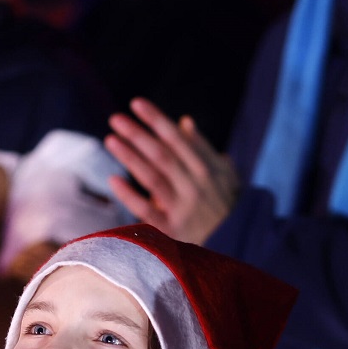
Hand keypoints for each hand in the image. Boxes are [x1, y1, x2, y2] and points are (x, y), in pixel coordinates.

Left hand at [105, 98, 239, 245]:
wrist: (237, 245)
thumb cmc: (225, 204)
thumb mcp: (223, 173)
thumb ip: (202, 147)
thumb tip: (184, 121)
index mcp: (205, 167)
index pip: (176, 138)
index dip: (156, 119)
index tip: (136, 103)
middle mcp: (195, 185)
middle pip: (162, 155)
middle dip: (138, 135)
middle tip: (116, 119)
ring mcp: (183, 208)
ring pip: (153, 178)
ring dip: (130, 158)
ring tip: (110, 140)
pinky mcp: (173, 231)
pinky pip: (147, 211)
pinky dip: (130, 196)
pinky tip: (113, 180)